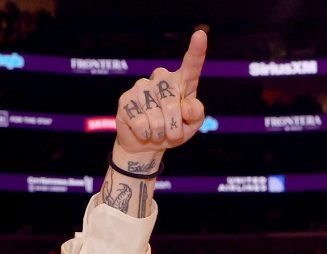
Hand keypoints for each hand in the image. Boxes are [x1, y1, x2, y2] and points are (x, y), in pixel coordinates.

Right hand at [113, 30, 207, 166]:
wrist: (146, 145)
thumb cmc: (172, 131)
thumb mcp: (191, 125)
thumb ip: (196, 114)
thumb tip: (187, 106)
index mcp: (181, 82)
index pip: (191, 65)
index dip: (196, 50)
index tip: (200, 35)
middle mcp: (161, 79)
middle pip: (172, 105)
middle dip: (174, 127)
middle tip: (170, 133)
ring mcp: (141, 87)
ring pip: (156, 118)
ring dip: (159, 133)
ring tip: (156, 131)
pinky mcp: (126, 99)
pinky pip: (141, 124)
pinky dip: (145, 134)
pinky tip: (143, 131)